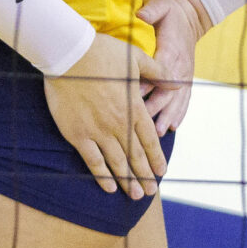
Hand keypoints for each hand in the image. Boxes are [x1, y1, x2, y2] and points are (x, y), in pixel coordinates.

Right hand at [42, 33, 167, 197]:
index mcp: (134, 108)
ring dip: (127, 180)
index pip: (150, 141)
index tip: (161, 172)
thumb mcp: (136, 58)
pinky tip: (109, 186)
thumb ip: (158, 73)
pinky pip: (92, 160)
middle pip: (135, 157)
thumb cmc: (102, 52)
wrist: (68, 54)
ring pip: (117, 163)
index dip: (157, 159)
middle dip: (145, 176)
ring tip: (135, 195)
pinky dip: (102, 175)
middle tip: (150, 192)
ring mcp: (98, 131)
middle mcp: (118, 124)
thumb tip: (177, 84)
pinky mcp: (77, 134)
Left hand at [136, 0, 212, 133]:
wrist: (189, 16)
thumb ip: (151, 10)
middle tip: (146, 123)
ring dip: (169, 115)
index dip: (150, 81)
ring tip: (160, 132)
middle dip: (157, 106)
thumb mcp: (160, 5)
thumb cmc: (169, 12)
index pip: (161, 68)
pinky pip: (185, 99)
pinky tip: (173, 127)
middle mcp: (180, 65)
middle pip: (169, 89)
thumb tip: (141, 13)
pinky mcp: (186, 79)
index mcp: (171, 49)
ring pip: (177, 98)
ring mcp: (185, 74)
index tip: (137, 93)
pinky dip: (179, 113)